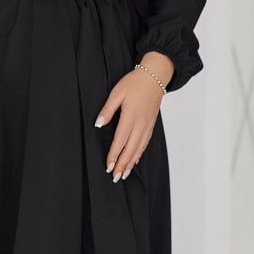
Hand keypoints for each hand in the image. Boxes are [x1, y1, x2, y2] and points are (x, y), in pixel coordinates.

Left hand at [94, 52, 173, 181]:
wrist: (155, 76)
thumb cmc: (134, 82)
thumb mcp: (117, 92)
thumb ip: (107, 109)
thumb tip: (98, 124)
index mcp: (131, 116)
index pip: (120, 141)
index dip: (114, 155)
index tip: (108, 166)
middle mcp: (141, 124)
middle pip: (131, 149)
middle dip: (122, 165)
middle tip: (115, 177)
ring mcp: (147, 125)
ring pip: (139, 149)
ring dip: (131, 163)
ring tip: (124, 174)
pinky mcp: (151, 124)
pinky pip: (145, 143)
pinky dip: (139, 154)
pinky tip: (134, 160)